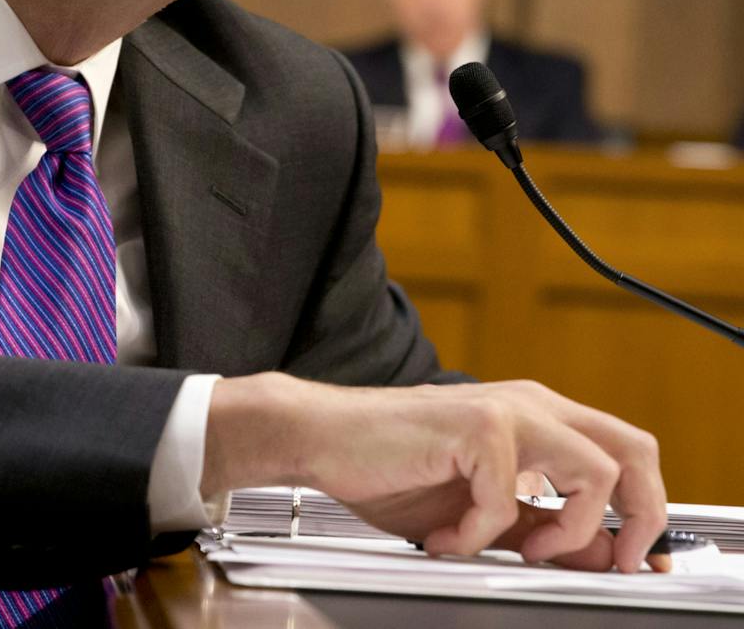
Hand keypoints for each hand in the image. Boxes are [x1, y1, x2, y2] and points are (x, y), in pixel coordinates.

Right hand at [202, 374, 666, 572]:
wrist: (321, 437)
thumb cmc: (387, 466)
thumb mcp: (478, 510)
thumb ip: (537, 526)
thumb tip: (594, 555)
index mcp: (535, 417)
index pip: (625, 454)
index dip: (645, 513)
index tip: (632, 559)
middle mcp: (529, 404)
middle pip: (634, 450)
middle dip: (639, 516)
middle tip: (609, 560)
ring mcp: (505, 410)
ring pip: (596, 472)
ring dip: (567, 531)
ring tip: (520, 550)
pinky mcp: (475, 428)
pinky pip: (509, 503)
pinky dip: (477, 536)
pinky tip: (444, 538)